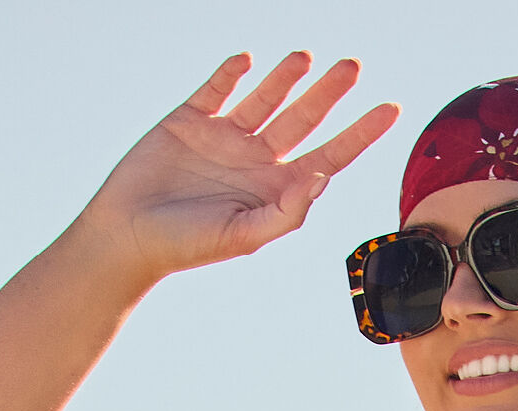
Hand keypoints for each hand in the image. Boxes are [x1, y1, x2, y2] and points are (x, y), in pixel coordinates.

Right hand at [79, 50, 398, 285]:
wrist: (127, 236)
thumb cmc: (186, 246)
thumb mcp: (242, 236)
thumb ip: (285, 212)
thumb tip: (320, 180)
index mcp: (275, 189)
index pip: (328, 156)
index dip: (360, 133)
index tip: (391, 109)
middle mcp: (256, 160)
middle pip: (303, 119)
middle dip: (329, 93)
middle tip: (354, 66)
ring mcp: (224, 137)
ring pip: (265, 98)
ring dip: (286, 77)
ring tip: (306, 58)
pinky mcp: (190, 119)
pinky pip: (217, 89)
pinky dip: (232, 74)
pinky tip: (247, 63)